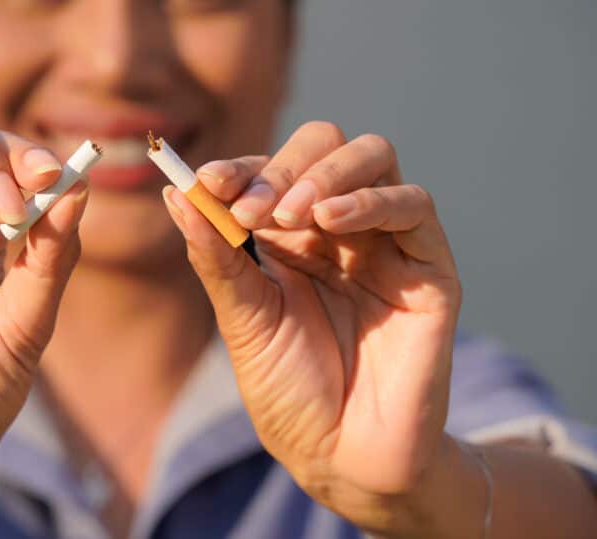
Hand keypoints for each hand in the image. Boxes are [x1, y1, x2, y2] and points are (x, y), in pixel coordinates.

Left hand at [162, 121, 461, 532]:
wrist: (341, 457)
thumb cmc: (289, 392)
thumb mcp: (242, 320)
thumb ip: (216, 257)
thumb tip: (174, 194)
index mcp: (290, 238)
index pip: (269, 172)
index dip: (238, 168)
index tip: (205, 180)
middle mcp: (339, 229)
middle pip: (324, 146)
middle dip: (281, 165)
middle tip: (251, 207)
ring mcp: (386, 243)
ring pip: (372, 158)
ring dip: (323, 173)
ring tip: (288, 216)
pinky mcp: (430, 267)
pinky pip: (412, 205)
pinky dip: (370, 200)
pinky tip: (330, 221)